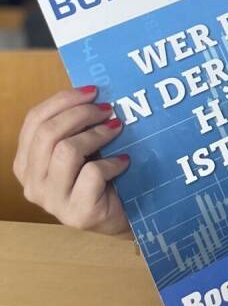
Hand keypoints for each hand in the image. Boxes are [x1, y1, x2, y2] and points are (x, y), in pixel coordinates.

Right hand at [13, 85, 130, 235]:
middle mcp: (32, 183)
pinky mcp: (77, 214)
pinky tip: (123, 162)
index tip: (92, 91)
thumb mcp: (83, 146)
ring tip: (117, 129)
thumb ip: (76, 126)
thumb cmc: (101, 175)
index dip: (63, 100)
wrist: (121, 214)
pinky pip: (92, 173)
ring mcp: (52, 202)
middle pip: (47, 133)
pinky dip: (112, 162)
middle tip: (108, 109)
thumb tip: (92, 92)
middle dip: (81, 114)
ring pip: (66, 151)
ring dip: (96, 134)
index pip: (34, 121)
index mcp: (27, 162)